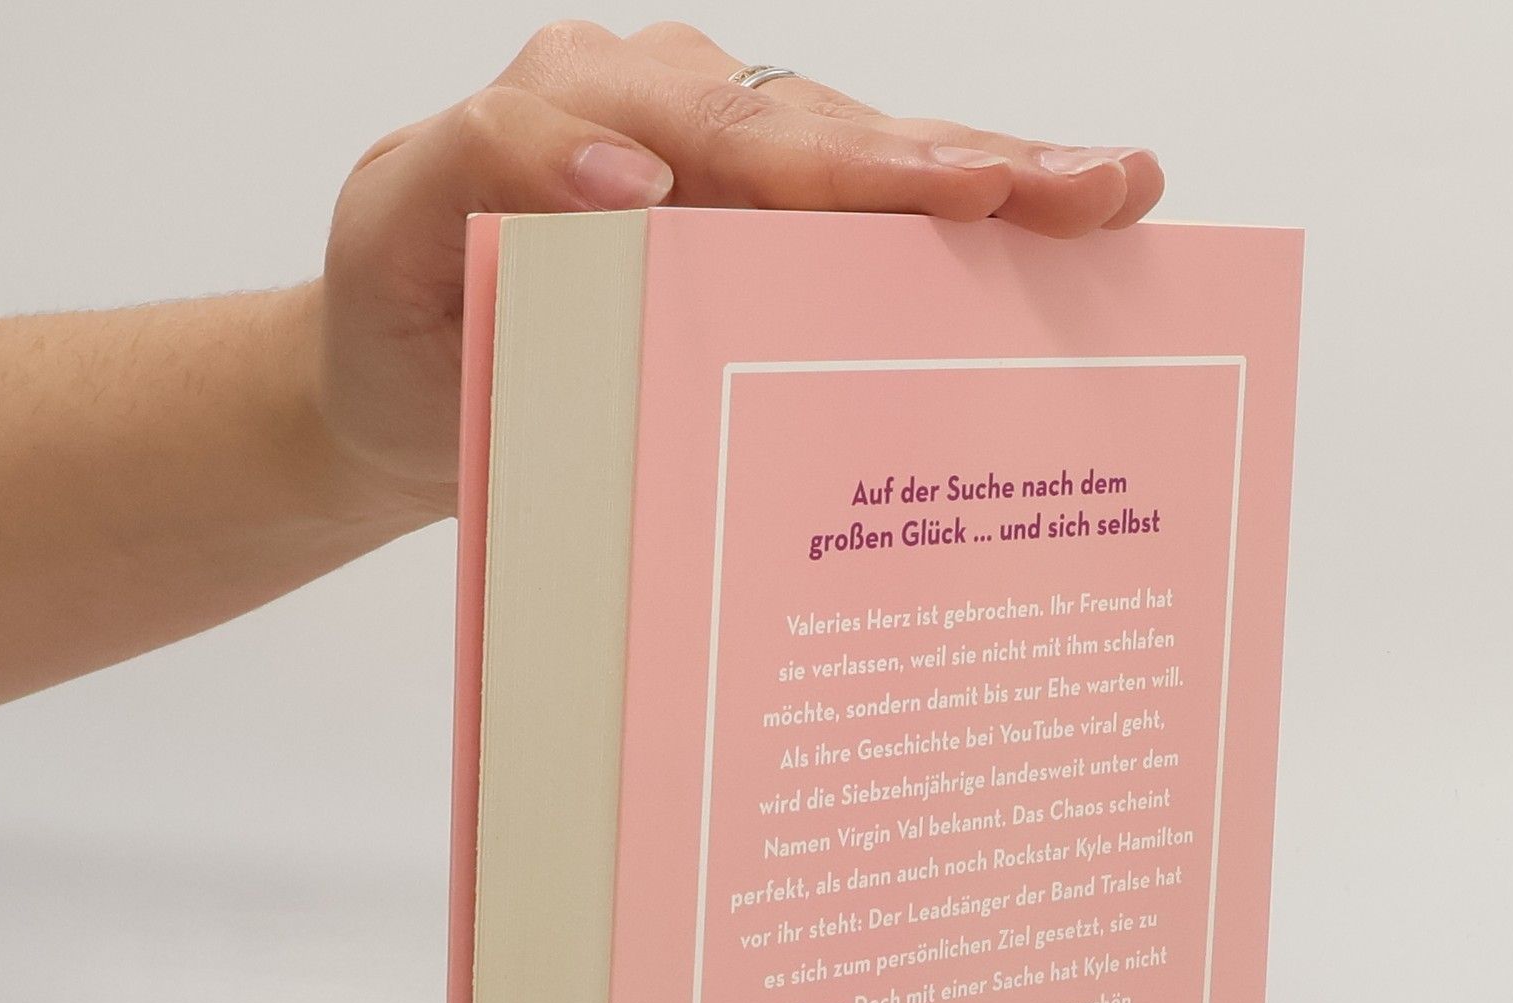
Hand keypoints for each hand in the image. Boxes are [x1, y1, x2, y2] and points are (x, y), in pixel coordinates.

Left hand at [314, 21, 1164, 521]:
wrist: (401, 387)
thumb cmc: (400, 317)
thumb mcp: (398, 229)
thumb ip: (487, 168)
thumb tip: (635, 179)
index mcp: (600, 105)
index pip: (744, 135)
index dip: (856, 165)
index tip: (954, 192)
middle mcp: (684, 122)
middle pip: (843, 136)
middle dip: (976, 162)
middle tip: (1093, 188)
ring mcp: (736, 177)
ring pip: (880, 172)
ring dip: (1002, 185)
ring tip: (1114, 195)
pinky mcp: (766, 240)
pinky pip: (871, 227)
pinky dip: (966, 228)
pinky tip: (1061, 230)